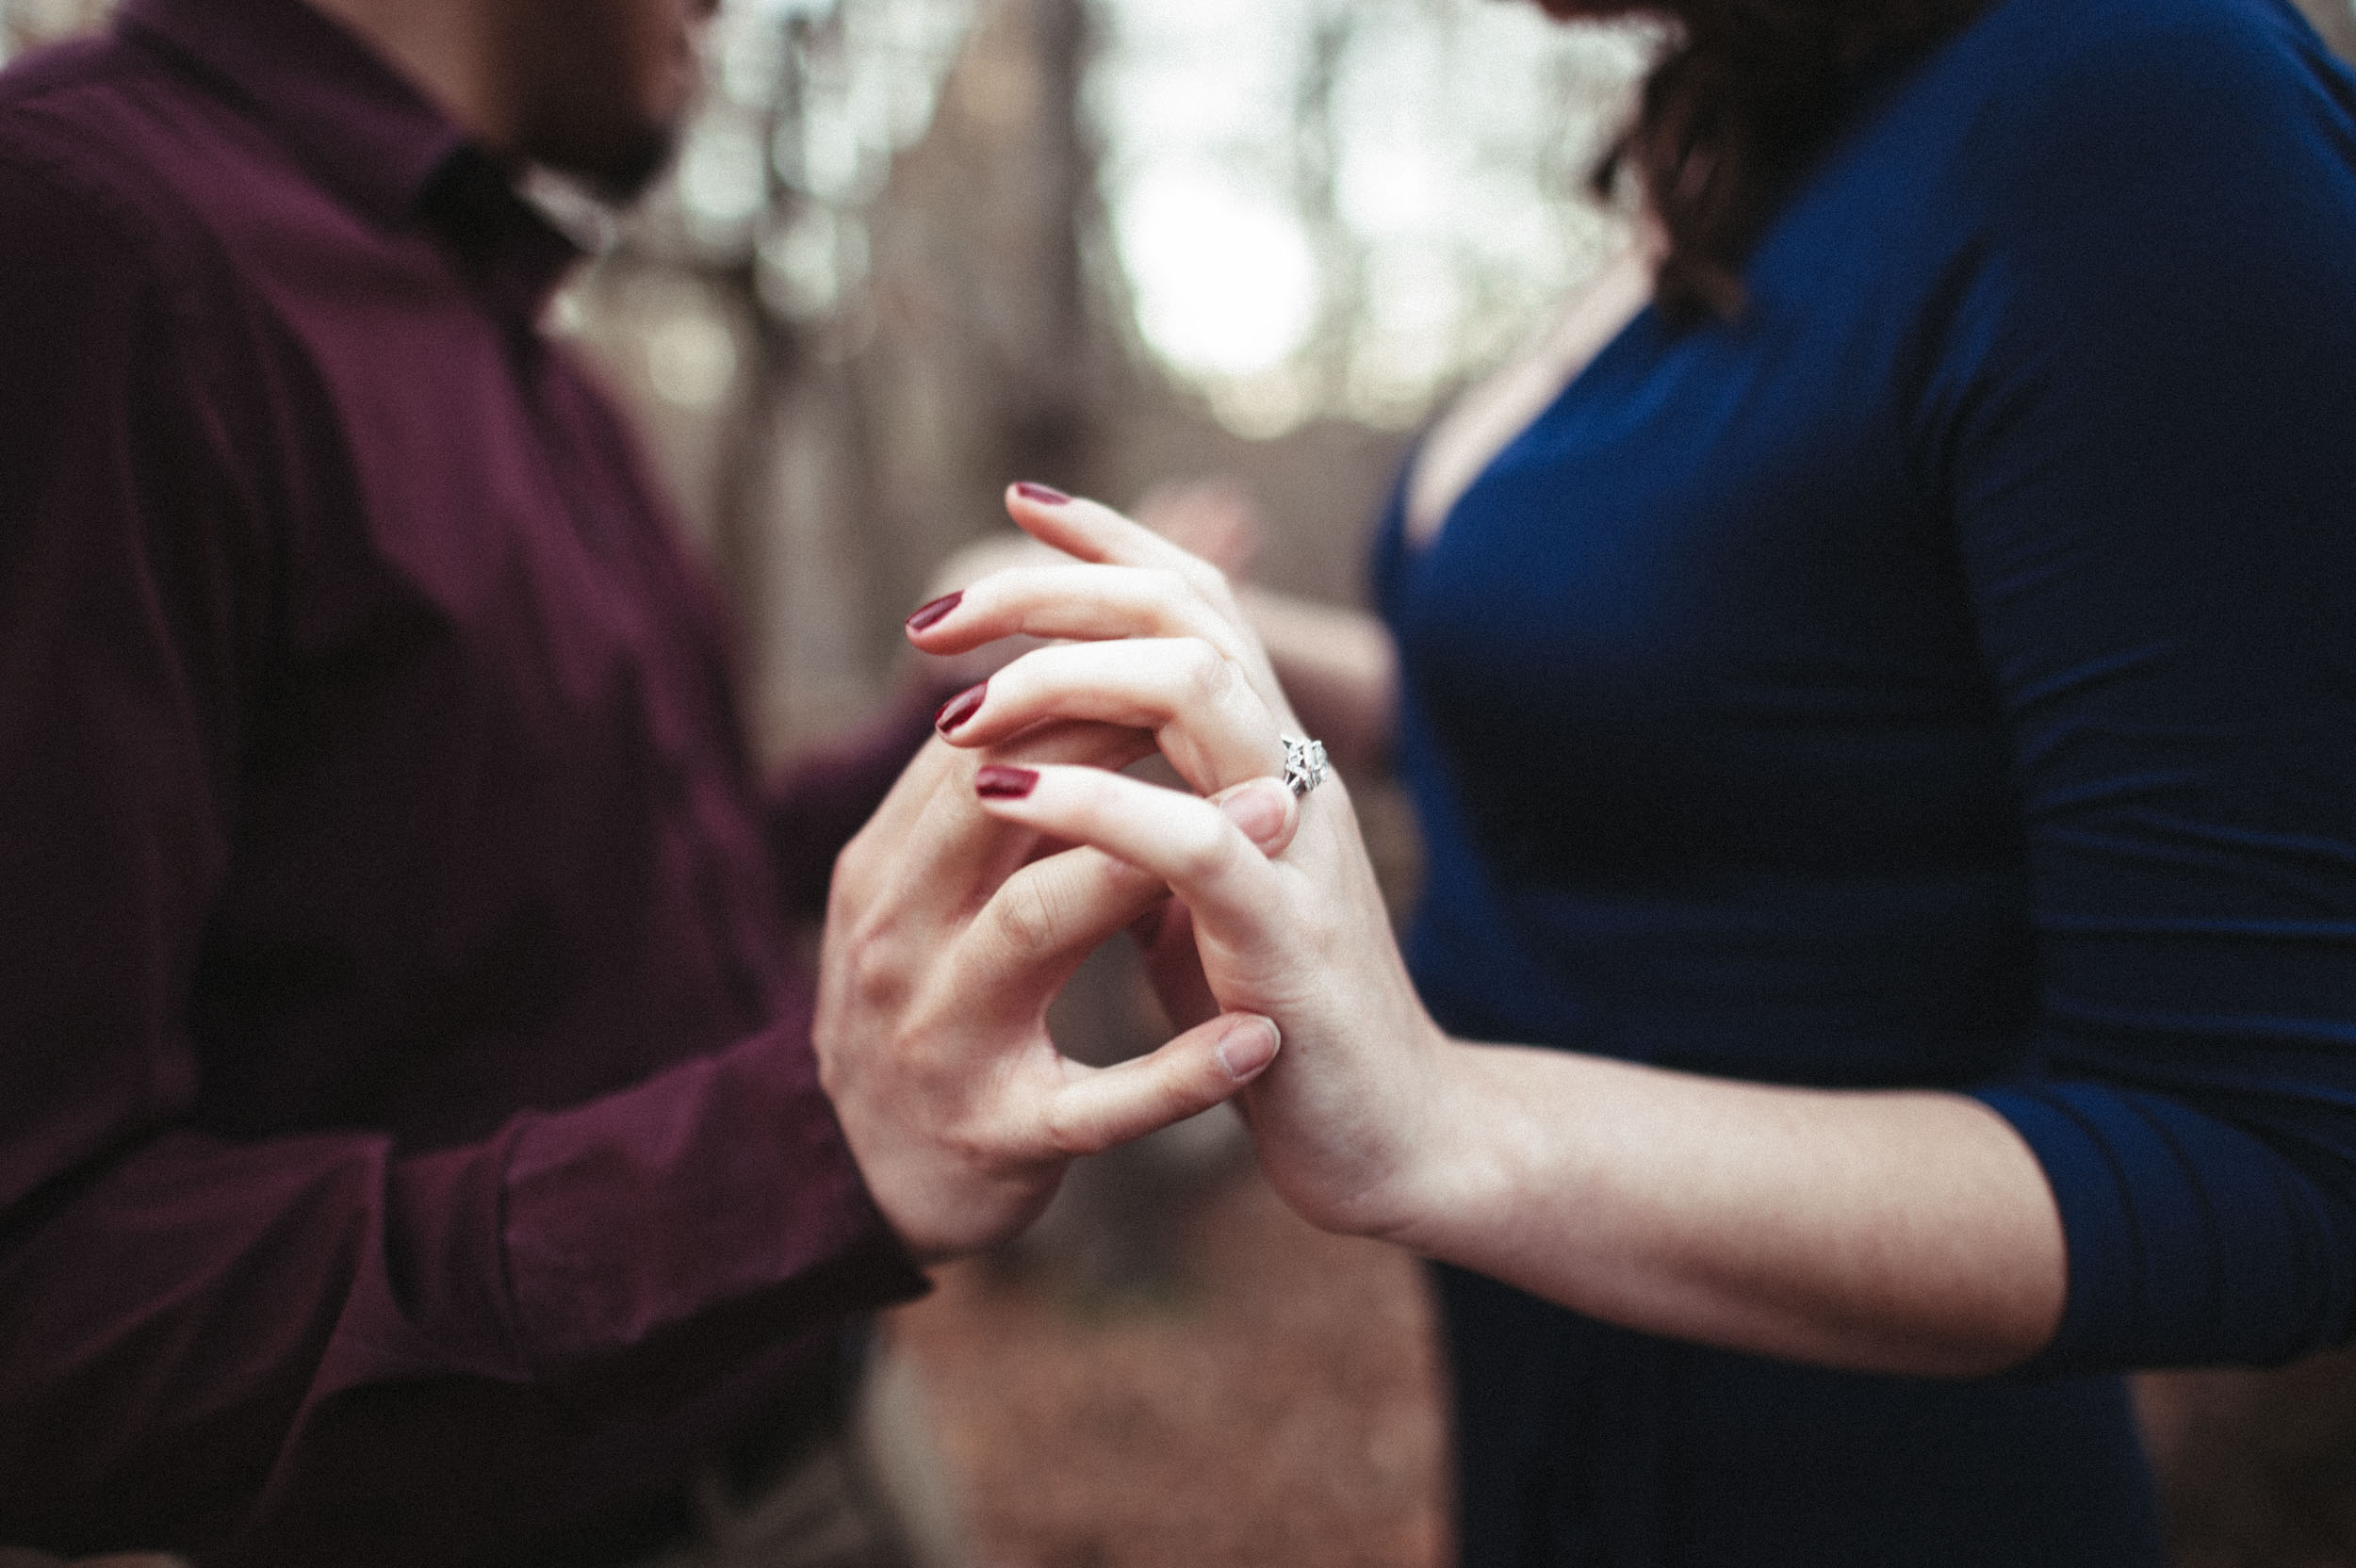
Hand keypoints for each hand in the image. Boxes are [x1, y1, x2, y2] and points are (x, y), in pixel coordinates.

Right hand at [813, 711, 1284, 1263]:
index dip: (1072, 687)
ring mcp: (945, 1043)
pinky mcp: (998, 1138)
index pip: (972, 745)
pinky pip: (1098, 1104)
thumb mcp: (923, 898)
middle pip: (996, 808)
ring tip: (1271, 827)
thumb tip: (1055, 666)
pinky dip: (1180, 1074)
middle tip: (1228, 708)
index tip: (1173, 649)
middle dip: (1114, 747)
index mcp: (887, 873)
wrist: (858, 1188)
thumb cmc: (928, 1010)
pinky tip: (1257, 1039)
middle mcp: (898, 944)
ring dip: (1149, 870)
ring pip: (1035, 926)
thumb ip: (978, 800)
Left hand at [908, 486, 1449, 1238]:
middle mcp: (1290, 776)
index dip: (1113, 540)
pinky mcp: (1285, 940)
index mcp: (1267, 761)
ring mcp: (1297, 848)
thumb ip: (1147, 825)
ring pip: (1199, 689)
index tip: (1018, 503)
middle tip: (935, 618)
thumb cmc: (1285, 1016)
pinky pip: (1192, 838)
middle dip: (1055, 590)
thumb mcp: (1203, 896)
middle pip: (1187, 612)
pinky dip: (1092, 802)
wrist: (1393, 1137)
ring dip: (1065, 677)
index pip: (1199, 601)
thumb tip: (1053, 772)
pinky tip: (1003, 797)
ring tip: (958, 712)